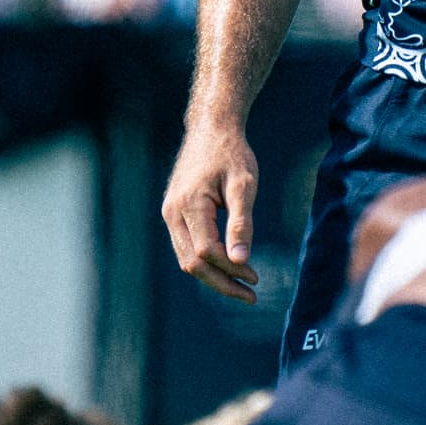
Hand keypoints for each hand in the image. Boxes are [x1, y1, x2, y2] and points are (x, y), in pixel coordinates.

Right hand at [163, 118, 262, 300]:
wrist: (210, 129)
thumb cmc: (231, 153)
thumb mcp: (244, 184)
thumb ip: (241, 223)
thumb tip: (241, 261)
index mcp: (188, 205)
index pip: (207, 252)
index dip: (231, 270)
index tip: (256, 278)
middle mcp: (172, 213)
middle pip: (192, 263)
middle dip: (222, 283)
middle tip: (250, 295)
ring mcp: (170, 214)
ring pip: (186, 259)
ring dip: (214, 276)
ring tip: (242, 286)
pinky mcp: (174, 213)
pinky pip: (187, 247)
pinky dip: (207, 262)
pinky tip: (228, 267)